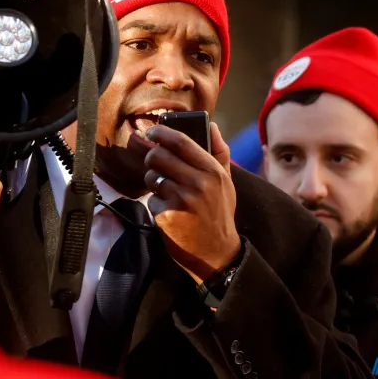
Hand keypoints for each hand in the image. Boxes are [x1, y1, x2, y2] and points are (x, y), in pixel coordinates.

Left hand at [137, 121, 240, 281]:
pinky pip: (151, 199)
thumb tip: (211, 125)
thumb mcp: (226, 182)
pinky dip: (156, 203)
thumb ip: (220, 152)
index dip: (162, 132)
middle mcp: (198, 183)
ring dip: (154, 181)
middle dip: (152, 157)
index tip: (153, 131)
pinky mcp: (166, 216)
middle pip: (159, 155)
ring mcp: (181, 200)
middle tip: (157, 164)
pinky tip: (169, 211)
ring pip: (151, 176)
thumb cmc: (219, 213)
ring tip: (167, 191)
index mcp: (213, 171)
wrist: (216, 253)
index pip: (181, 142)